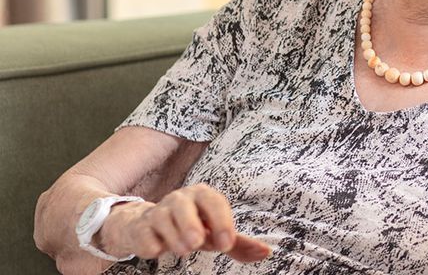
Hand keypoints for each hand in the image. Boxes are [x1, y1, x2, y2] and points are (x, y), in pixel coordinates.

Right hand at [98, 183, 270, 262]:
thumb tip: (266, 252)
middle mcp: (180, 199)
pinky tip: (159, 247)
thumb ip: (239, 243)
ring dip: (175, 238)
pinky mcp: (140, 227)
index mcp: (202, 196)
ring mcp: (157, 211)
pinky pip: (145, 237)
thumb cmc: (191, 227)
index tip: (226, 244)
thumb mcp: (215, 233)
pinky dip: (154, 247)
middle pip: (185, 206)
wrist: (148, 226)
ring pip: (163, 220)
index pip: (214, 202)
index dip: (221, 222)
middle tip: (198, 244)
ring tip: (185, 249)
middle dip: (191, 224)